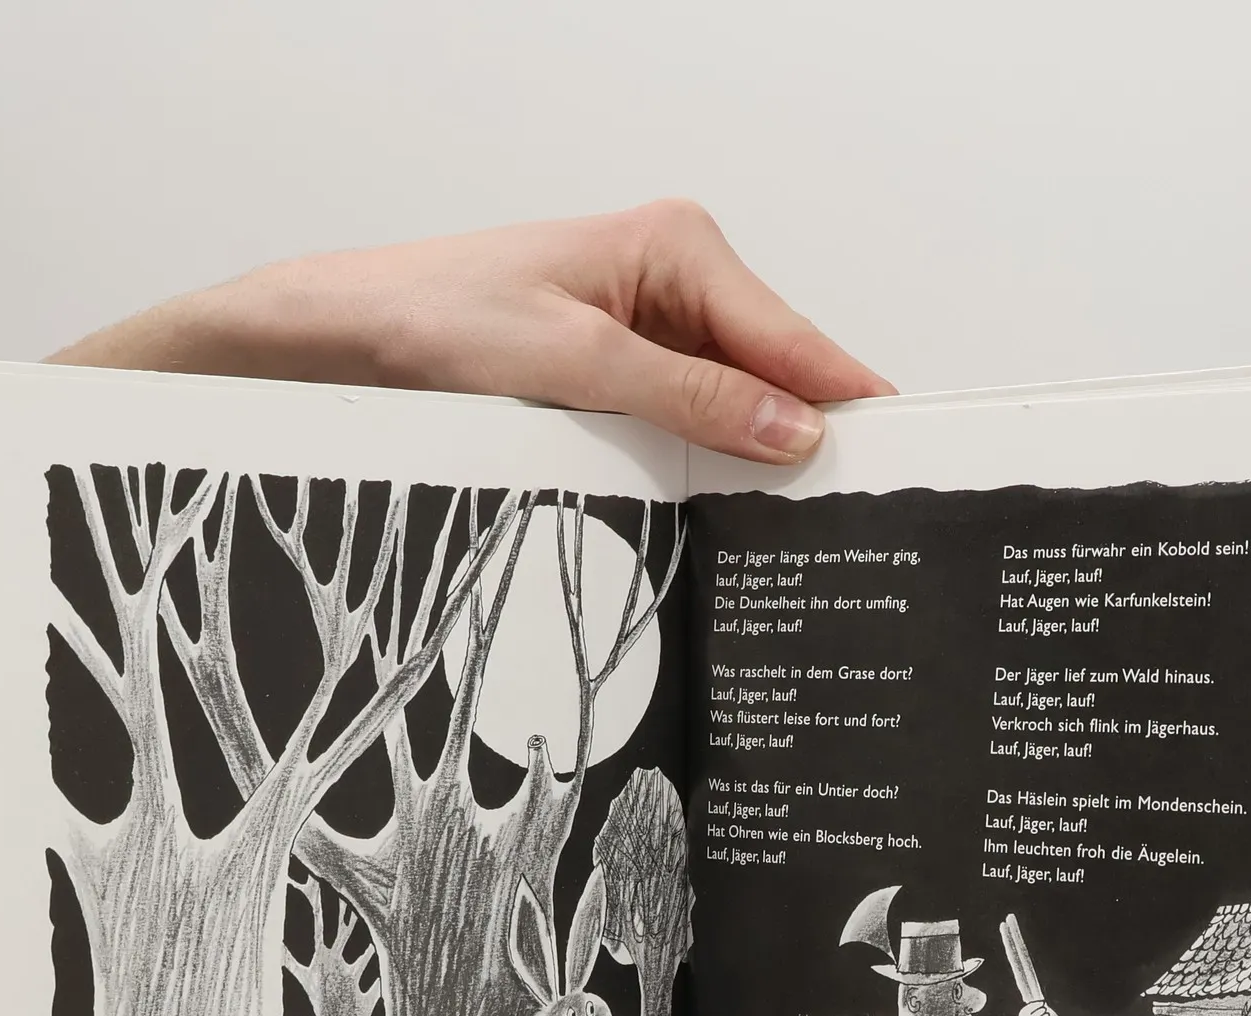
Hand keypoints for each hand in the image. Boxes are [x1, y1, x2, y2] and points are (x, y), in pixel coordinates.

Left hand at [55, 200, 895, 465]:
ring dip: (754, 464)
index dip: (851, 403)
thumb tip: (790, 432)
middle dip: (806, 442)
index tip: (906, 459)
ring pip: (735, 409)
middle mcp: (676, 281)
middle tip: (853, 521)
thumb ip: (688, 399)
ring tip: (798, 532)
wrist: (344, 338)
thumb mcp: (574, 364)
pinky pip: (690, 425)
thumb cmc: (437, 321)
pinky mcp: (621, 375)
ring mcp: (650, 330)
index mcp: (680, 247)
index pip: (795, 339)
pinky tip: (725, 512)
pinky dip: (708, 467)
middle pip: (776, 376)